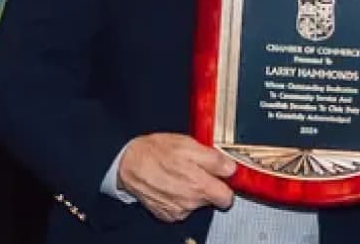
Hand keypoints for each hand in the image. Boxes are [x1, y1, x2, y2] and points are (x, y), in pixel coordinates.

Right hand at [117, 133, 235, 221]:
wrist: (128, 164)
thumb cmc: (156, 151)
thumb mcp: (188, 144)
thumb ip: (214, 159)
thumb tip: (231, 168)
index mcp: (199, 185)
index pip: (227, 197)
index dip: (225, 184)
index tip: (221, 176)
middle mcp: (190, 202)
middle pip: (212, 199)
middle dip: (208, 185)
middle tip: (196, 170)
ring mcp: (178, 211)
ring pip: (196, 203)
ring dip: (192, 191)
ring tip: (179, 175)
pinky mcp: (168, 215)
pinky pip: (182, 208)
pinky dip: (179, 198)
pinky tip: (170, 184)